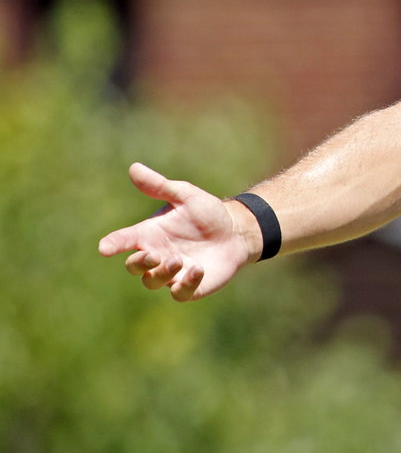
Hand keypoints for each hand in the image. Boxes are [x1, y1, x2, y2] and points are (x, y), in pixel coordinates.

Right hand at [96, 162, 255, 301]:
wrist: (236, 231)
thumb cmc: (207, 213)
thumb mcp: (185, 196)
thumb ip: (160, 186)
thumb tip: (134, 167)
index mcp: (151, 234)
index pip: (124, 240)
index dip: (113, 244)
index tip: (105, 248)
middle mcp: (157, 255)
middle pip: (135, 266)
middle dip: (139, 263)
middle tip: (153, 254)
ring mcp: (172, 273)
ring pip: (154, 281)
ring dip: (162, 273)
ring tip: (178, 260)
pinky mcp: (190, 287)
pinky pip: (180, 293)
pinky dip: (185, 284)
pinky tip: (198, 269)